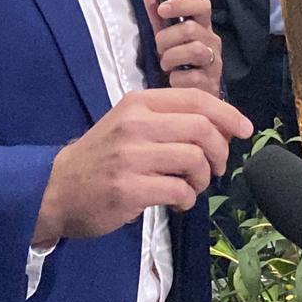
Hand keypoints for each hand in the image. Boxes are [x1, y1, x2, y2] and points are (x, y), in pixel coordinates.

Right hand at [32, 88, 252, 243]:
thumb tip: (223, 127)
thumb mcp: (129, 124)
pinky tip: (178, 201)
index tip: (245, 130)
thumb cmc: (101, 156)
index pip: (196, 99)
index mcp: (139, 103)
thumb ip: (169, 121)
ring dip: (203, 179)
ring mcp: (131, 156)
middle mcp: (135, 124)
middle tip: (215, 168)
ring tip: (192, 187)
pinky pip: (179, 191)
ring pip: (194, 160)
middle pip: (202, 129)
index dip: (228, 113)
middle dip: (220, 151)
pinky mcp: (129, 189)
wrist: (56, 188)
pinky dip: (188, 199)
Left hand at [143, 0, 222, 96]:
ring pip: (194, 50)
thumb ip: (158, 16)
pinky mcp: (211, 83)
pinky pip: (191, 77)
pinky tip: (174, 79)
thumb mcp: (167, 36)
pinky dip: (176, 79)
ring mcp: (214, 63)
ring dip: (171, 57)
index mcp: (203, 26)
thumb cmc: (180, 61)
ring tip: (166, 64)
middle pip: (191, 28)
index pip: (202, 5)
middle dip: (167, 38)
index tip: (162, 9)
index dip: (182, 3)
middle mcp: (212, 42)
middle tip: (160, 48)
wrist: (190, 92)